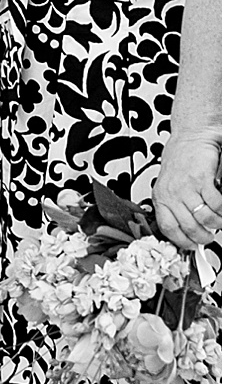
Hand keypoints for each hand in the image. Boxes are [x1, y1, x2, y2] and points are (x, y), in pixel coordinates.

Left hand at [153, 129, 221, 248]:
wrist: (191, 136)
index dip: (182, 242)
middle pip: (189, 228)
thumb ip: (175, 206)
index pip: (168, 228)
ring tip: (218, 221)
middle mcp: (171, 193)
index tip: (192, 246)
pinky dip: (222, 210)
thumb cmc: (181, 160)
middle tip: (209, 237)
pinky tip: (222, 208)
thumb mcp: (170, 185)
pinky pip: (216, 204)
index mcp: (161, 197)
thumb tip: (186, 230)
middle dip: (203, 237)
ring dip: (216, 224)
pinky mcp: (201, 179)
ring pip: (205, 218)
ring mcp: (186, 186)